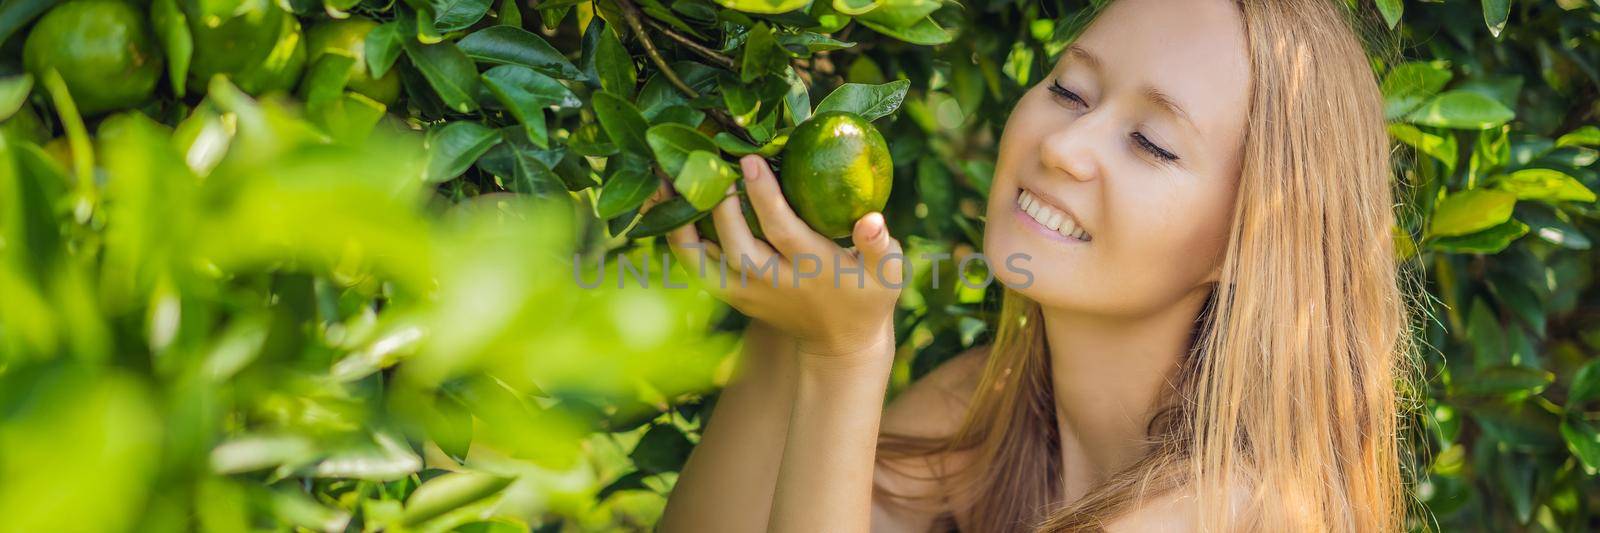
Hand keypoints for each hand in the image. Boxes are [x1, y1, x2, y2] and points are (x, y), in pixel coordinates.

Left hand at [651, 154, 903, 360]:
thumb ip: (879, 245)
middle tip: (708, 160)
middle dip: (720, 204)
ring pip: (704, 259)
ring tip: (664, 180)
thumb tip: (872, 220)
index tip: (750, 160)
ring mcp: (747, 291)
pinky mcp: (731, 293)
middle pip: (737, 244)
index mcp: (812, 270)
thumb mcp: (888, 273)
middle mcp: (773, 283)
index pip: (783, 231)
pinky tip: (663, 203)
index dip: (765, 196)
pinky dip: (675, 236)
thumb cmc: (868, 295)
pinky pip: (695, 264)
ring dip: (680, 221)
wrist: (839, 344)